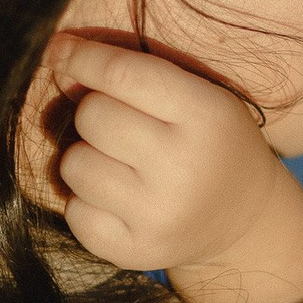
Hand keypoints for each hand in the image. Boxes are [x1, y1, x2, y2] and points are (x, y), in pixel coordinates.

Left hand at [43, 33, 302, 302]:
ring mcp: (158, 215)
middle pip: (92, 116)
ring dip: (86, 158)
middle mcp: (184, 167)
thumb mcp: (197, 96)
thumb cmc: (209, 142)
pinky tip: (118, 200)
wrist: (244, 219)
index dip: (81, 58)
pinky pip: (74, 212)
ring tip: (118, 165)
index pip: (121, 74)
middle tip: (119, 126)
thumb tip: (57, 59)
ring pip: (74, 165)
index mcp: (206, 116)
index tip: (61, 51)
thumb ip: (134, 74)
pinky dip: (86, 202)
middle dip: (93, 113)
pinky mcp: (136, 251)